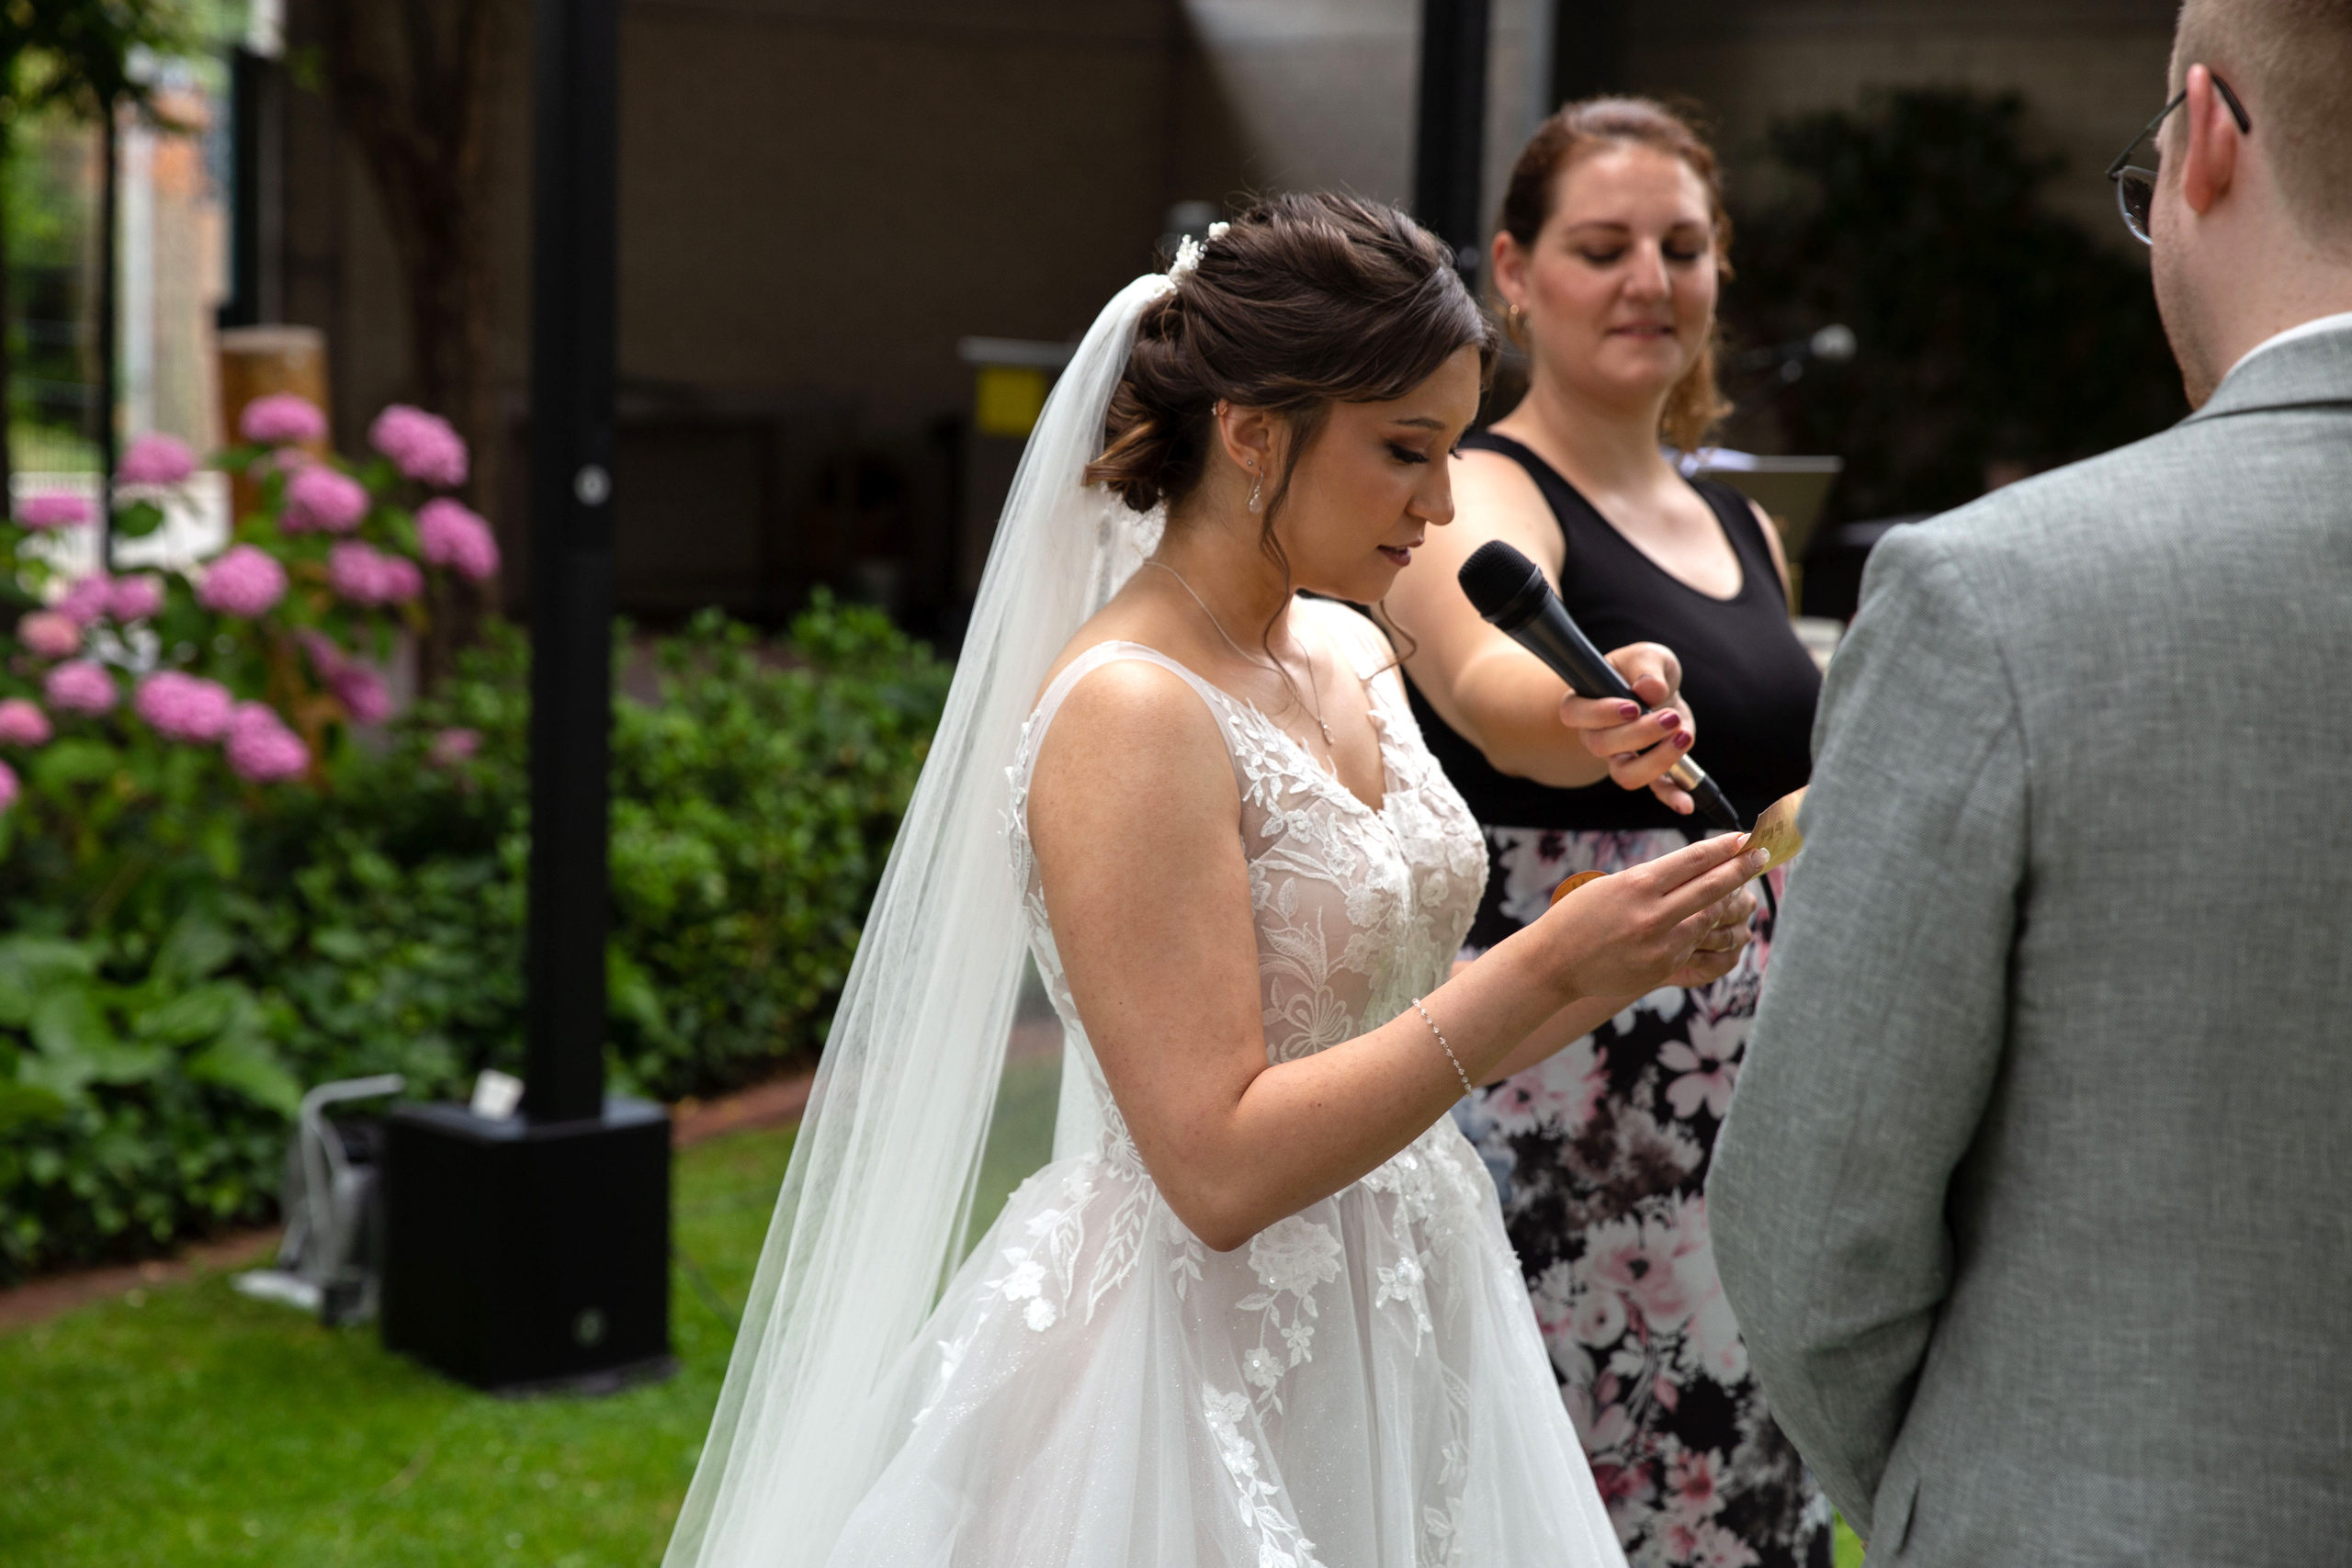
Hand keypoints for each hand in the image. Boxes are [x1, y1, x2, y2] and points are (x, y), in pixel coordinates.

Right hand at [1536, 834, 1765, 999]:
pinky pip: (1694, 944)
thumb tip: (1697, 869)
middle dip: (1741, 869)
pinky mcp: (1662, 968)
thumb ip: (1653, 879)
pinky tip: (1708, 921)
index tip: (1744, 838)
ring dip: (1727, 901)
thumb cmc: (1578, 917)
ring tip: (1740, 888)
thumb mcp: (1611, 885)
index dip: (1724, 847)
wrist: (1553, 963)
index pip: (1694, 860)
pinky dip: (1702, 929)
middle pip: (1712, 887)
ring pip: (1709, 917)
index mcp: (1637, 884)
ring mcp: (1660, 944)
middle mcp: (1653, 914)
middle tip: (1761, 856)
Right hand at [1558, 642, 1697, 813]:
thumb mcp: (1646, 656)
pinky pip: (1656, 790)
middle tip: (1670, 716)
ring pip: (1625, 775)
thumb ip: (1647, 667)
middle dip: (1640, 734)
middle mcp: (1595, 737)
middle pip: (1603, 746)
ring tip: (1684, 737)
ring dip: (1656, 761)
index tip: (1632, 706)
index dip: (1601, 714)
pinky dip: (1672, 797)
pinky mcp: (1649, 771)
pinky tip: (1687, 804)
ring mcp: (1620, 759)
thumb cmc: (1643, 671)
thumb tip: (1650, 689)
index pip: (1576, 714)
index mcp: (1584, 704)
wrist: (1658, 690)